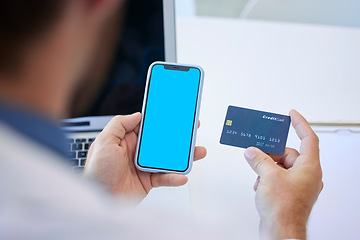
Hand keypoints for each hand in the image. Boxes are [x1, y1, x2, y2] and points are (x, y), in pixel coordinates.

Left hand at [84, 113, 206, 200]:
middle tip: (191, 129)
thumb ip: (119, 124)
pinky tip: (182, 176)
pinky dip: (174, 177)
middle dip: (177, 136)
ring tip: (197, 151)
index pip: (147, 127)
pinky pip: (165, 178)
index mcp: (126, 140)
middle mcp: (137, 152)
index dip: (160, 120)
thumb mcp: (104, 142)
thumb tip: (137, 115)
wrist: (98, 199)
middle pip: (162, 141)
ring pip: (168, 159)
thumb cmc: (96, 172)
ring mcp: (144, 167)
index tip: (174, 114)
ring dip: (183, 156)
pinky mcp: (148, 181)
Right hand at [244, 110, 322, 239]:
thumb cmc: (284, 209)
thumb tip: (252, 151)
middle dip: (271, 154)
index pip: (308, 139)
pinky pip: (278, 177)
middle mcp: (307, 175)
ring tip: (258, 174)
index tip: (292, 115)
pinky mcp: (290, 193)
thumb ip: (259, 159)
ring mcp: (299, 185)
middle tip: (257, 152)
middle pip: (289, 154)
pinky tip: (259, 185)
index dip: (300, 124)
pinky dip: (267, 177)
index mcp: (309, 168)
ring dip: (266, 168)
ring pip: (281, 166)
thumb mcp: (268, 176)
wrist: (281, 232)